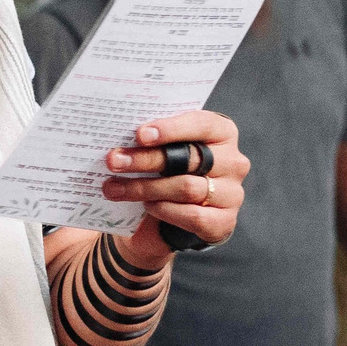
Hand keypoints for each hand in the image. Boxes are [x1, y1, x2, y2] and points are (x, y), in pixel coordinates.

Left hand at [102, 110, 248, 266]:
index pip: (202, 124)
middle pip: (188, 158)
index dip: (171, 128)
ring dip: (144, 188)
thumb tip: (119, 133)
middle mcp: (233, 162)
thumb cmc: (167, 171)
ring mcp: (232, 193)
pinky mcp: (224, 221)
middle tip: (113, 161)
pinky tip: (145, 206)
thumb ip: (153, 140)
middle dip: (146, 160)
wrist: (172, 218)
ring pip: (185, 188)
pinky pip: (192, 215)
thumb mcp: (163, 150)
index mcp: (222, 133)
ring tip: (114, 187)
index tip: (140, 134)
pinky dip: (164, 210)